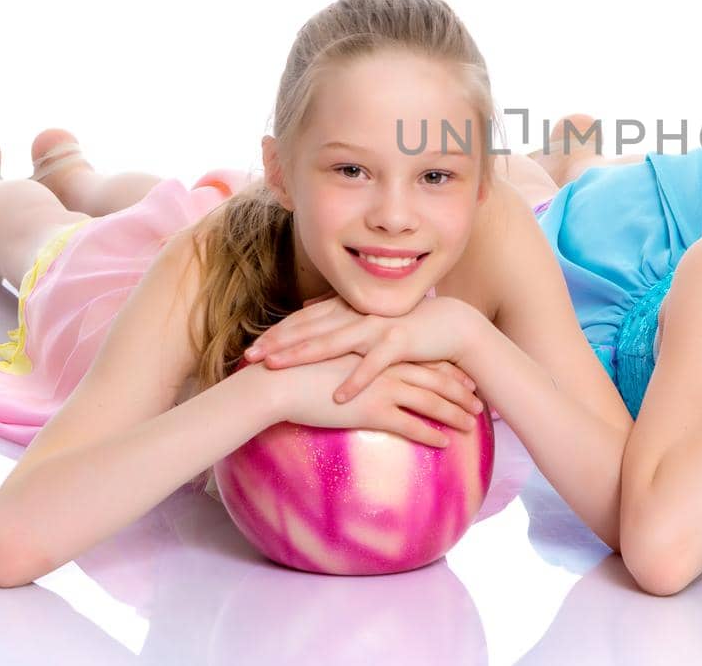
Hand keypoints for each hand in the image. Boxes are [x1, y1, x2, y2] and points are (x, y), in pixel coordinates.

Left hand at [244, 293, 481, 402]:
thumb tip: (306, 306)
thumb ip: (337, 313)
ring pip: (333, 341)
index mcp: (350, 310)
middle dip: (279, 343)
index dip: (278, 333)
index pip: (306, 320)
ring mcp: (378, 327)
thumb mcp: (368, 319)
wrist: (451, 325)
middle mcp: (359, 315)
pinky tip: (338, 396)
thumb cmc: (406, 325)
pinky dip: (356, 380)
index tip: (252, 349)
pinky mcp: (401, 342)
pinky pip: (374, 364)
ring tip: (277, 367)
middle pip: (311, 328)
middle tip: (250, 357)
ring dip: (303, 354)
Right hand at [269, 352, 483, 446]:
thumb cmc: (301, 370)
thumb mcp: (335, 356)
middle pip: (436, 378)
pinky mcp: (373, 409)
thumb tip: (360, 370)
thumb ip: (353, 359)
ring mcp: (383, 387)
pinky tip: (444, 442)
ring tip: (472, 424)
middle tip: (479, 403)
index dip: (447, 370)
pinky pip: (410, 424)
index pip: (423, 359)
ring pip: (431, 401)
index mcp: (381, 351)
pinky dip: (430, 433)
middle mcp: (387, 366)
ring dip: (454, 413)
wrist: (280, 380)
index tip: (465, 379)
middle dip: (461, 392)